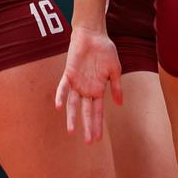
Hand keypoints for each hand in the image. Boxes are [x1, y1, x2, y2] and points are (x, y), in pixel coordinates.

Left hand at [54, 24, 122, 143]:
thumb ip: (117, 87)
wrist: (94, 35)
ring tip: (71, 131)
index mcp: (98, 90)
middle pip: (86, 112)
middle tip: (88, 142)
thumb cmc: (105, 51)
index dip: (97, 125)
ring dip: (72, 117)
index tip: (98, 139)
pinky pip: (63, 88)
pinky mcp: (68, 74)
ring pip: (73, 104)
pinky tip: (58, 107)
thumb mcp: (115, 69)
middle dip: (87, 126)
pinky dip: (60, 96)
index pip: (97, 111)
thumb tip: (119, 104)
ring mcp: (77, 83)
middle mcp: (86, 89)